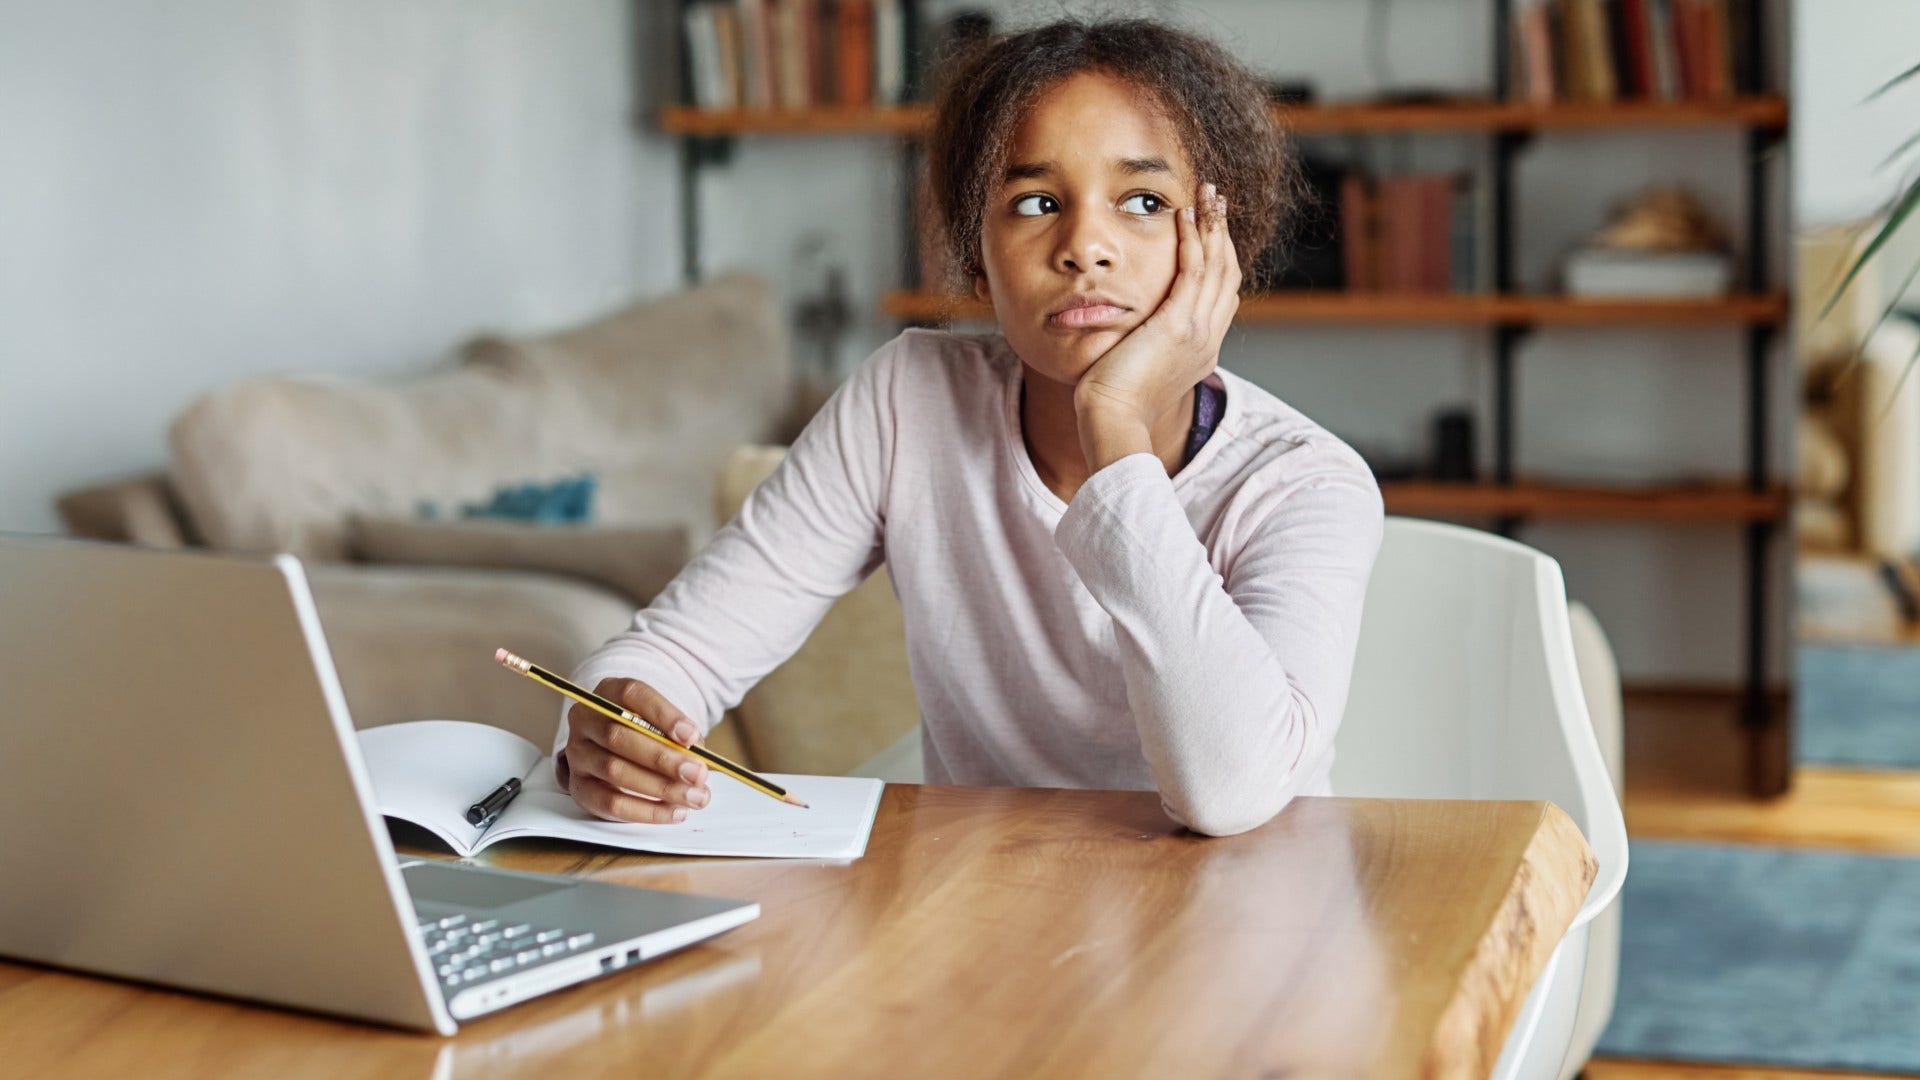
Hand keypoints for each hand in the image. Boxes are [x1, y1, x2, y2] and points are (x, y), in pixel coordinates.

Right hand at [556, 678, 710, 823]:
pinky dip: (646, 811)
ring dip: (659, 787)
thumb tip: (698, 764)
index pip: (632, 694)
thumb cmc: (649, 732)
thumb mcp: (665, 724)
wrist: (620, 749)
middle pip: (618, 736)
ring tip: (693, 796)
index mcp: (610, 692)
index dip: (663, 715)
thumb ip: (681, 738)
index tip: (691, 737)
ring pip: (614, 770)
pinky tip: (674, 811)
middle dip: (663, 759)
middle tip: (697, 774)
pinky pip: (609, 803)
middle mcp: (586, 719)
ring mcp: (578, 754)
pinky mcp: (580, 787)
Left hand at [1073, 182, 1240, 467]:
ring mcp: (1197, 331)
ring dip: (1212, 224)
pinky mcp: (1178, 325)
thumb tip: (1132, 336)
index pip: (1222, 293)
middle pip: (1228, 272)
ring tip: (1206, 192)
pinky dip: (1192, 238)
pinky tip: (1183, 214)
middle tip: (1216, 198)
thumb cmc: (1114, 404)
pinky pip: (1193, 270)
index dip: (1220, 256)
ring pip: (1217, 265)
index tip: (1210, 229)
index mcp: (1202, 349)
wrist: (1114, 422)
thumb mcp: (1139, 370)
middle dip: (1223, 231)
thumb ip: (1145, 348)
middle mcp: (1207, 337)